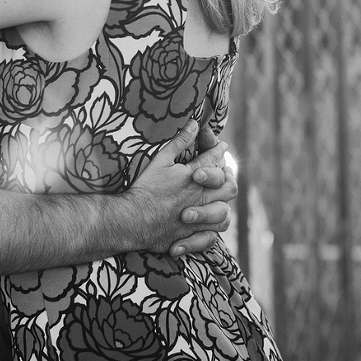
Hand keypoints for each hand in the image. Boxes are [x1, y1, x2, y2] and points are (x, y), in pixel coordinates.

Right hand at [121, 121, 237, 255]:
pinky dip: (210, 233)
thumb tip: (195, 123)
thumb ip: (180, 142)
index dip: (219, 150)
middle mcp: (200, 197)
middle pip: (229, 187)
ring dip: (222, 205)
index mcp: (194, 177)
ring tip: (218, 201)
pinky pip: (210, 237)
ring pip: (224, 213)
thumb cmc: (145, 187)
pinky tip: (206, 227)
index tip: (222, 146)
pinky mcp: (189, 236)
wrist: (131, 219)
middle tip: (224, 174)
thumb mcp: (161, 160)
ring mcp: (197, 219)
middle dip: (228, 178)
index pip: (214, 160)